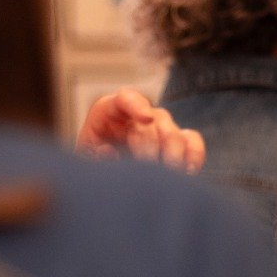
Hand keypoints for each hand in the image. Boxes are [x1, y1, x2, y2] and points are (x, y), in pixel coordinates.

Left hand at [78, 87, 206, 173]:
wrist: (106, 178)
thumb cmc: (92, 163)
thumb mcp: (84, 159)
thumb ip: (93, 155)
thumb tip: (108, 150)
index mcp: (110, 111)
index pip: (126, 98)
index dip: (137, 104)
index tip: (146, 119)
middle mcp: (139, 115)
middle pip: (155, 121)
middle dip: (152, 147)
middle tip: (148, 170)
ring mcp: (160, 127)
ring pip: (175, 133)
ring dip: (173, 156)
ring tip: (166, 177)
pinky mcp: (178, 141)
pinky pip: (192, 142)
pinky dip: (193, 156)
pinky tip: (186, 173)